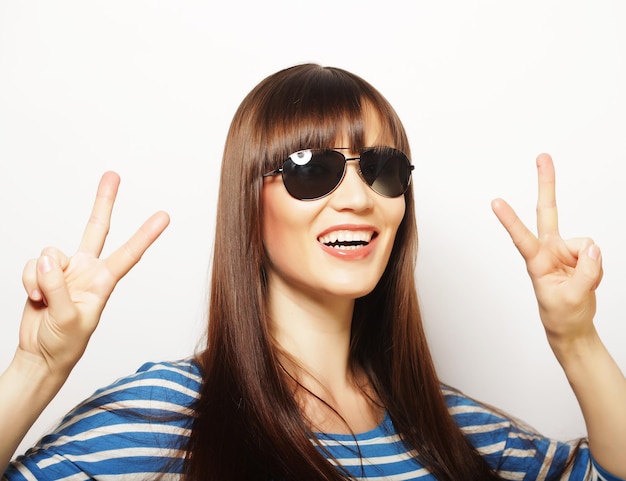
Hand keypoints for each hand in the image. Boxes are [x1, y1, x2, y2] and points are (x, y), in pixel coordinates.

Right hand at [18, 172, 169, 377]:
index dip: (146, 234)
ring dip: (41, 275)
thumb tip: (47, 260)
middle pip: (96, 229)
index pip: (129, 253)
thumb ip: (57, 287)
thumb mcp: (69, 320)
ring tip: (42, 298)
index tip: (164, 216)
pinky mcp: (43, 275)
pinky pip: (31, 265)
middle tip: (113, 175)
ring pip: (50, 252)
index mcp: (104, 282)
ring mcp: (65, 271)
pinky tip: (34, 296)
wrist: (41, 354)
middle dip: (103, 202)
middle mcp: (87, 271)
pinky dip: (27, 280)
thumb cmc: (65, 344)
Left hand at [491, 154, 602, 351]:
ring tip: (580, 284)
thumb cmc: (561, 314)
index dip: (510, 220)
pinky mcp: (579, 254)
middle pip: (548, 212)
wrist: (572, 325)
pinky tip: (587, 280)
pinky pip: (596, 254)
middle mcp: (548, 249)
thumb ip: (585, 273)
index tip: (495, 202)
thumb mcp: (571, 298)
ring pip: (588, 245)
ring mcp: (564, 250)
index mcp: (536, 261)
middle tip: (543, 156)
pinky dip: (597, 269)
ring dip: (591, 266)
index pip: (521, 238)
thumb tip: (594, 249)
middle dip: (547, 184)